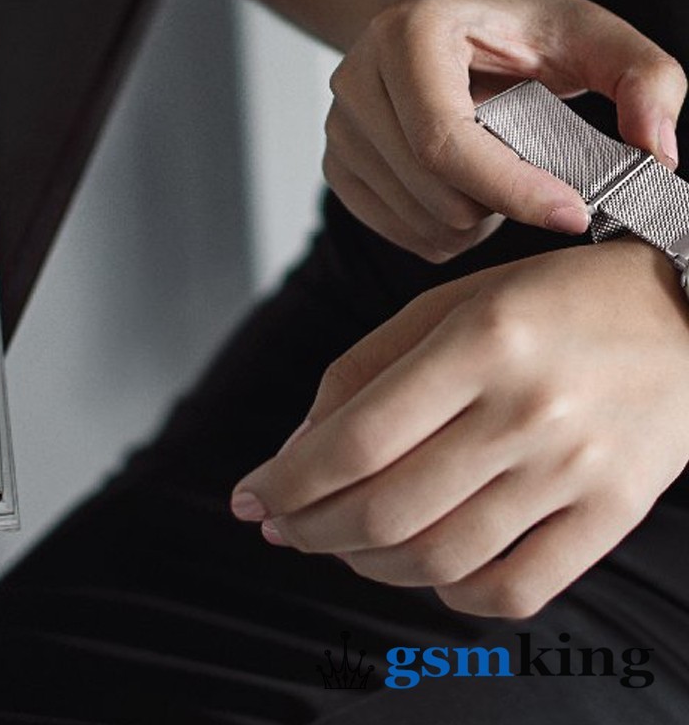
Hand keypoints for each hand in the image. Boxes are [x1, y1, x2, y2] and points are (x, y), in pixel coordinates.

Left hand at [230, 240, 688, 617]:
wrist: (686, 315)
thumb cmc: (549, 302)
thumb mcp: (448, 304)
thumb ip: (363, 370)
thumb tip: (296, 450)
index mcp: (480, 341)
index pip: (355, 440)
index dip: (287, 480)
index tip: (249, 497)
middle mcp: (528, 410)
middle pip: (386, 508)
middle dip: (310, 528)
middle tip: (281, 525)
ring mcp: (576, 470)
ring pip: (440, 557)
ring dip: (365, 563)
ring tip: (338, 543)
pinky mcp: (612, 514)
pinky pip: (513, 589)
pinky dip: (447, 593)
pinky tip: (420, 567)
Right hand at [324, 0, 686, 260]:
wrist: (440, 12)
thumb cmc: (511, 23)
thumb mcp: (589, 30)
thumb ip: (645, 77)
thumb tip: (657, 154)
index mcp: (408, 35)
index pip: (446, 140)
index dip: (513, 187)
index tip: (575, 213)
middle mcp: (356, 81)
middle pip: (435, 192)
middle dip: (503, 202)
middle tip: (540, 171)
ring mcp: (338, 128)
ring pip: (420, 222)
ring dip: (477, 219)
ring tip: (498, 172)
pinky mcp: (337, 165)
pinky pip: (400, 232)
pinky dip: (446, 230)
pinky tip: (466, 188)